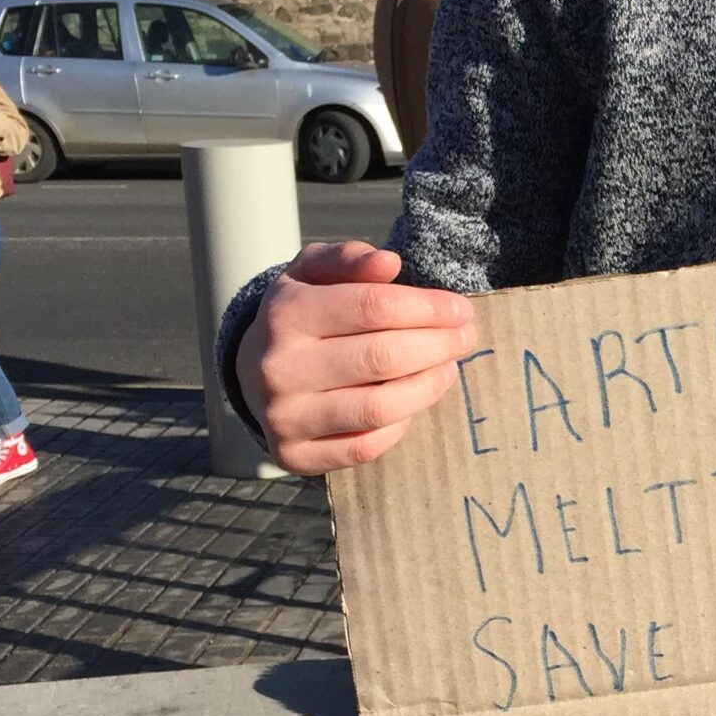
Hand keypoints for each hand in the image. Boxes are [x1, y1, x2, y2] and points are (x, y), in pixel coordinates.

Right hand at [237, 241, 481, 474]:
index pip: (373, 307)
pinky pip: (366, 447)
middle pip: (382, 357)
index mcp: (285, 314)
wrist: (249, 374)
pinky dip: (400, 425)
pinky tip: (412, 403)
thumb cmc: (299, 317)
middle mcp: (280, 367)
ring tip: (448, 368)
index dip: (428, 308)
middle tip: (465, 337)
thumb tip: (389, 263)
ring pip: (379, 408)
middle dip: (438, 345)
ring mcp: (285, 417)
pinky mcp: (295, 456)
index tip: (460, 309)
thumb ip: (348, 260)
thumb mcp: (312, 273)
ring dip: (428, 387)